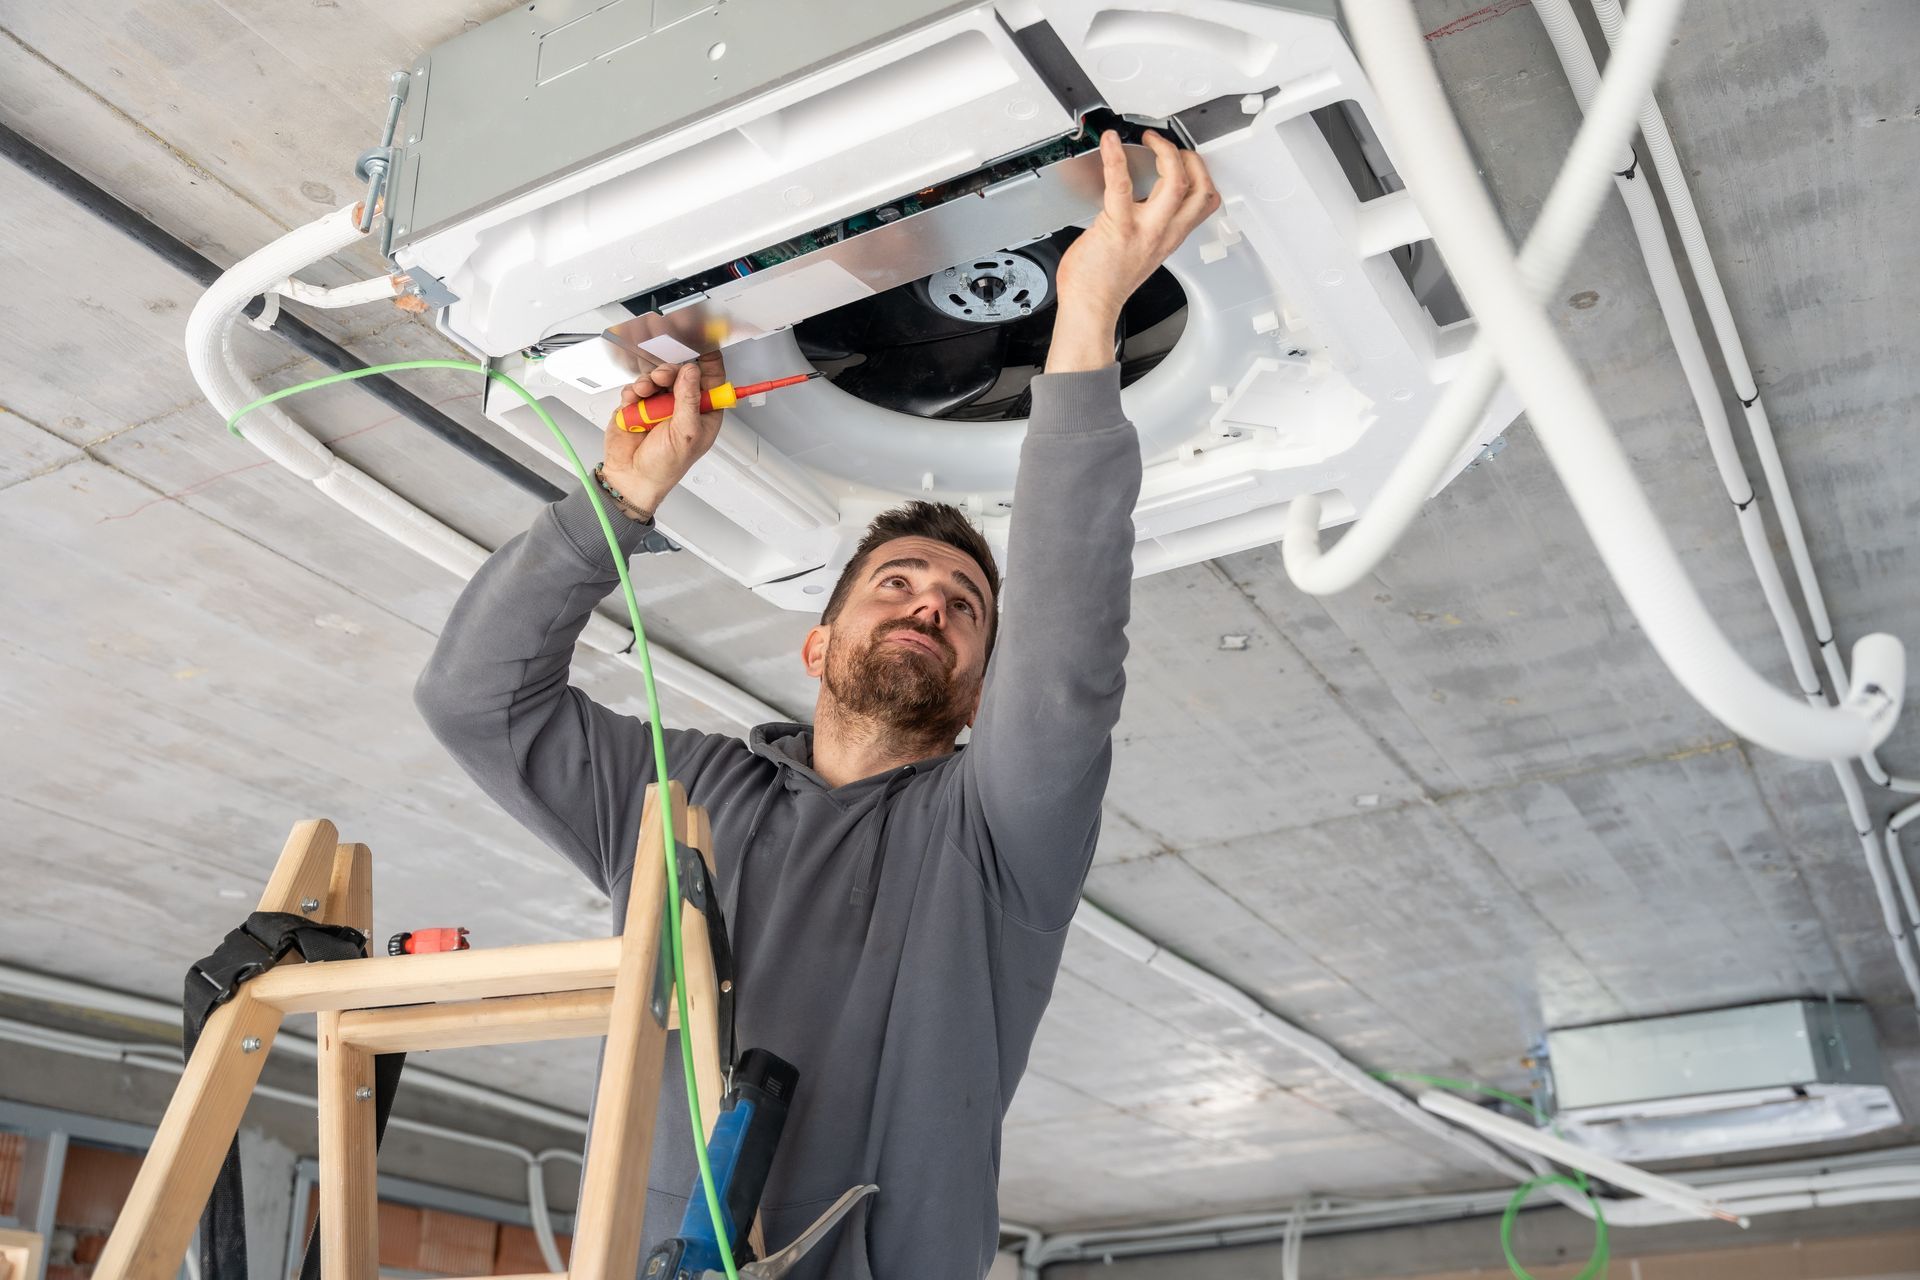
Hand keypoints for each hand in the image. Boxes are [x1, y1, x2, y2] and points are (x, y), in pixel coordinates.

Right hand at [601, 350, 727, 516]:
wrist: (631, 477)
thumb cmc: (664, 466)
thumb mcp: (685, 433)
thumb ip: (688, 400)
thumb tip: (691, 372)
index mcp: (704, 413)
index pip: (712, 380)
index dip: (709, 362)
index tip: (703, 345)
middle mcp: (683, 406)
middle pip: (682, 372)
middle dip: (671, 371)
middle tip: (663, 376)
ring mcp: (660, 405)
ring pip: (657, 376)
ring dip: (649, 381)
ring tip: (645, 393)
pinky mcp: (638, 405)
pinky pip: (637, 387)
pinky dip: (634, 391)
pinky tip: (633, 402)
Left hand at [1047, 130, 1219, 371]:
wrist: (1090, 308)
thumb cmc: (1105, 285)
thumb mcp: (1141, 252)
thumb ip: (1146, 226)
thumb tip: (1137, 202)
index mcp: (1170, 237)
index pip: (1204, 201)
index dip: (1200, 173)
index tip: (1183, 158)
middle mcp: (1164, 232)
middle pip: (1200, 188)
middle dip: (1189, 157)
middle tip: (1168, 144)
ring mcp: (1144, 229)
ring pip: (1175, 183)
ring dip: (1166, 152)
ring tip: (1149, 140)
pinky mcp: (1118, 227)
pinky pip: (1121, 185)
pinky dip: (1115, 158)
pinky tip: (1109, 144)